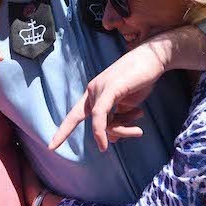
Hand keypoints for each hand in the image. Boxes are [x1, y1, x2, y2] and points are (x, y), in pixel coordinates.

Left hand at [49, 40, 165, 152]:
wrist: (154, 58)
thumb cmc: (141, 80)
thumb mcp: (128, 106)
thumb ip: (117, 120)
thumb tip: (110, 141)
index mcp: (94, 93)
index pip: (75, 115)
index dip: (64, 131)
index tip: (51, 147)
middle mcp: (93, 90)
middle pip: (98, 124)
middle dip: (118, 132)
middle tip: (137, 131)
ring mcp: (100, 87)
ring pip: (102, 123)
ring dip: (123, 130)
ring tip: (140, 124)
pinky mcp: (110, 88)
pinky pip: (100, 114)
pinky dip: (99, 131)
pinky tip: (104, 144)